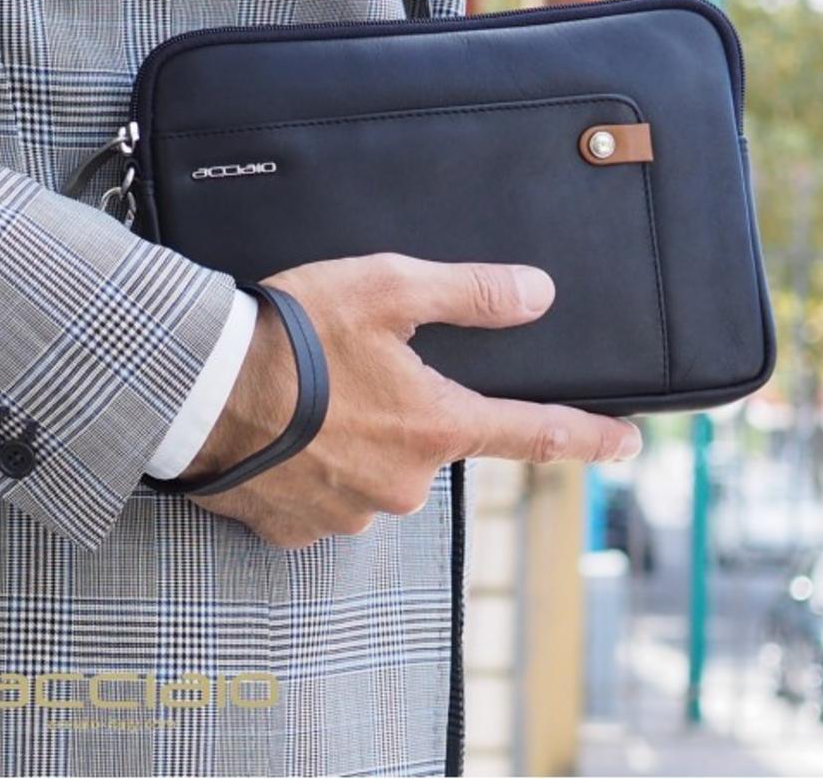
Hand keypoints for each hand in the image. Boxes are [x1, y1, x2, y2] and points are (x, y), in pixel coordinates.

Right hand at [184, 253, 641, 546]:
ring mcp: (350, 515)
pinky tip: (287, 435)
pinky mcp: (300, 530)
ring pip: (377, 471)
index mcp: (434, 427)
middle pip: (432, 444)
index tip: (627, 443)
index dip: (588, 437)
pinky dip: (317, 467)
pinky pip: (328, 497)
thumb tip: (537, 294)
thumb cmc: (291, 333)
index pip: (535, 435)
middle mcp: (402, 484)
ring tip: (310, 399)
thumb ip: (470, 295)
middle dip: (408, 411)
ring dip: (357, 438)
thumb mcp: (389, 291)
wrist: (196, 387)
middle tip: (354, 372)